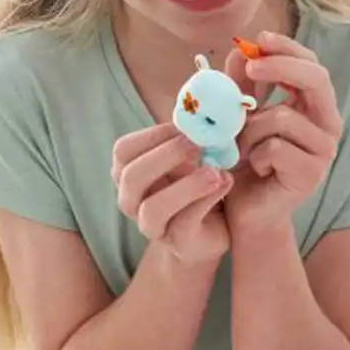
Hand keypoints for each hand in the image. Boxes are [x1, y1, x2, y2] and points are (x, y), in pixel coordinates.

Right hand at [111, 123, 231, 263]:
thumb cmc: (197, 183)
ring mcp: (152, 226)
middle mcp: (132, 200)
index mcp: (129, 172)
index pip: (124, 150)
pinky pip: (184, 224)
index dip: (154, 135)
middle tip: (198, 144)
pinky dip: (206, 200)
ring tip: (216, 172)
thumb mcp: (191, 156)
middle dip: (166, 156)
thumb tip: (207, 106)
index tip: (187, 126)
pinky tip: (226, 183)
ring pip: (153, 208)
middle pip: (132, 177)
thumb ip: (191, 135)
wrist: (214, 228)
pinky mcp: (178, 243)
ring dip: (187, 186)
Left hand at [222, 31, 340, 234]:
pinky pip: (276, 148)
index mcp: (315, 106)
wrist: (246, 210)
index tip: (259, 39)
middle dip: (281, 67)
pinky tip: (254, 168)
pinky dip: (255, 155)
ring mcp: (324, 150)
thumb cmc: (244, 159)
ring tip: (241, 146)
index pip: (312, 65)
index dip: (289, 48)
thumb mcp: (239, 115)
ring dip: (250, 128)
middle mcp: (328, 124)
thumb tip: (241, 49)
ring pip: (284, 116)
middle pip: (316, 80)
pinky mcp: (312, 174)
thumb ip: (242, 84)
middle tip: (252, 65)